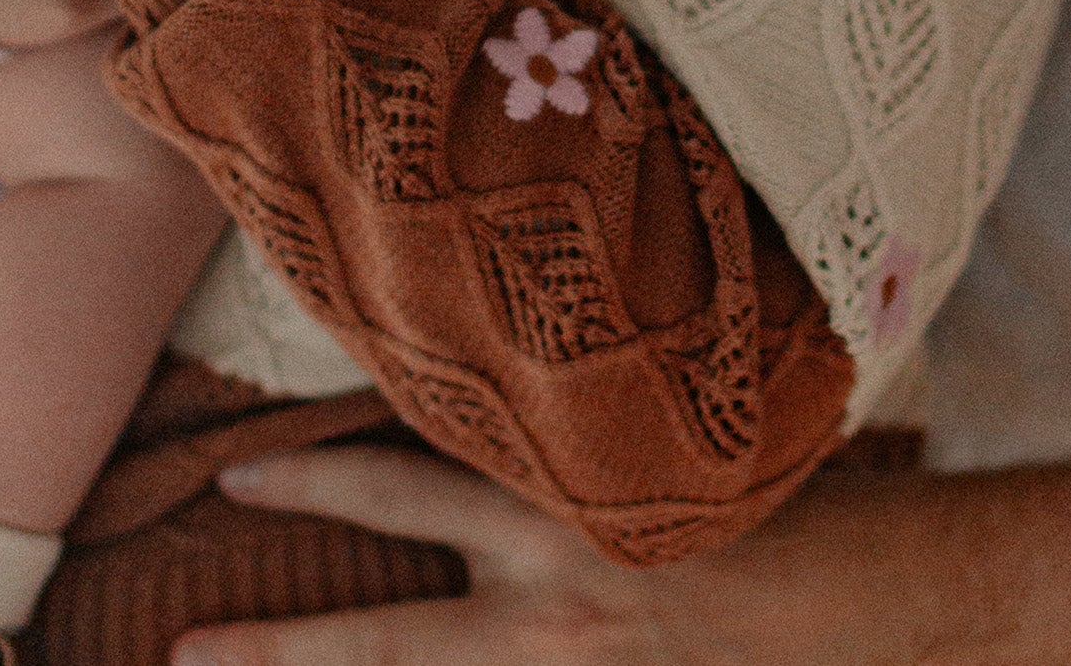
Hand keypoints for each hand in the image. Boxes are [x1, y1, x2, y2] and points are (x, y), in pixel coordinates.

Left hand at [169, 447, 959, 665]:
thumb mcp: (661, 455)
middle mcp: (555, 610)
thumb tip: (480, 426)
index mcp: (561, 511)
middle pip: (387, 639)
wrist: (890, 596)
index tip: (235, 475)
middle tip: (180, 659)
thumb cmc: (777, 497)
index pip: (411, 486)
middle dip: (280, 655)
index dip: (316, 478)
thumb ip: (565, 454)